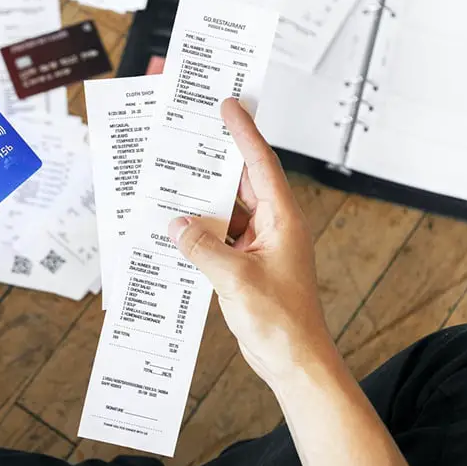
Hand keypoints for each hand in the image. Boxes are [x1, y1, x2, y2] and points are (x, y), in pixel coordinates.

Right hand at [168, 98, 333, 388]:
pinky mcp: (246, 265)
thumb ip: (202, 248)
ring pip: (227, 211)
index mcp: (283, 220)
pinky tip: (176, 229)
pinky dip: (200, 233)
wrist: (293, 360)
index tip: (229, 105)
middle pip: (242, 182)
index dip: (244, 132)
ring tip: (173, 179)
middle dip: (218, 160)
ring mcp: (259, 246)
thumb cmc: (281, 321)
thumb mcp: (236, 279)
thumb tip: (176, 225)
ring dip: (203, 201)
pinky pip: (220, 238)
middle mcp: (273, 227)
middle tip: (193, 133)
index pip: (261, 165)